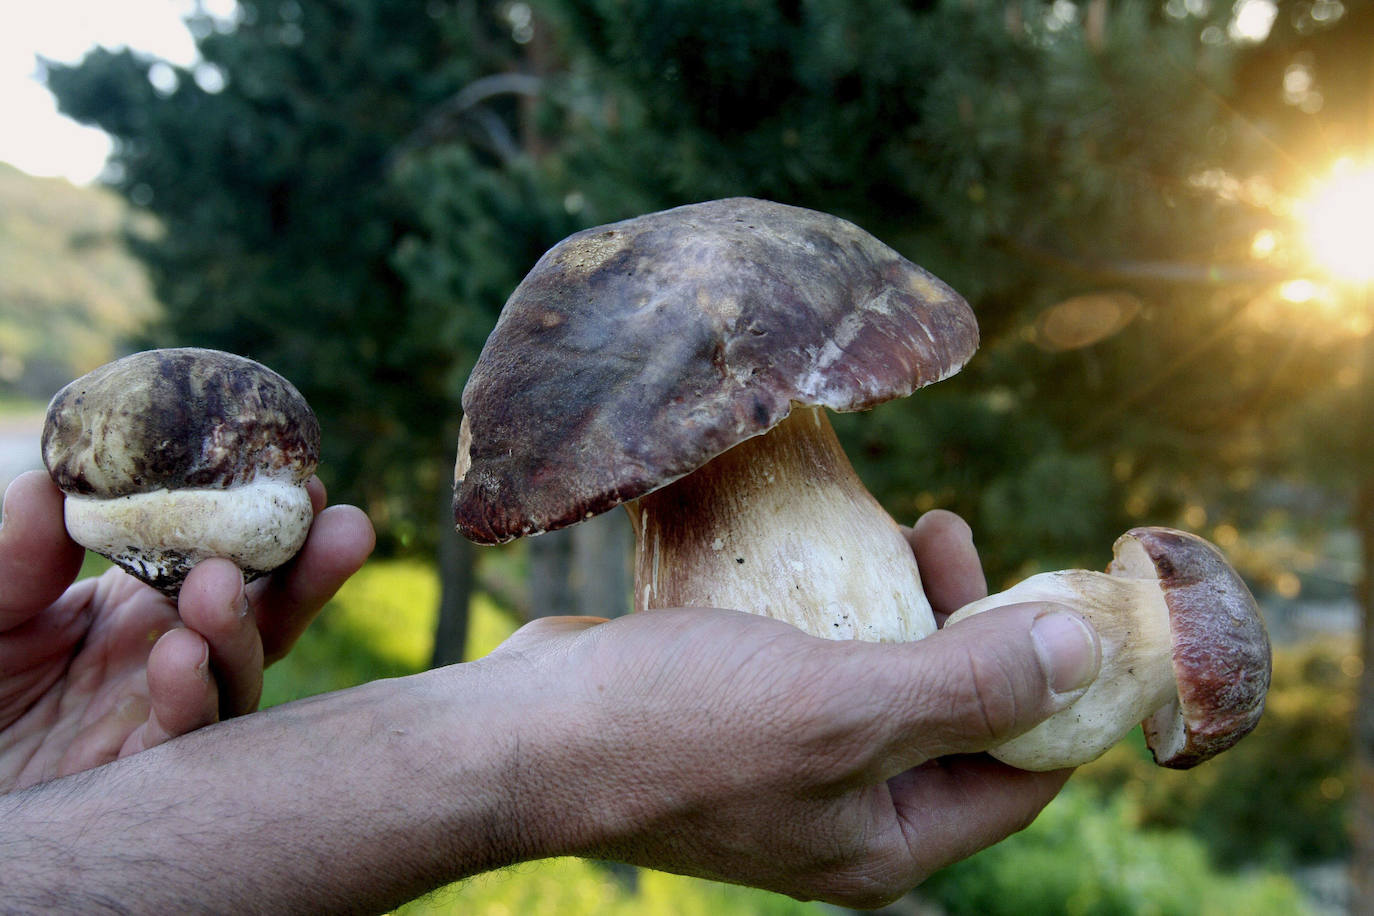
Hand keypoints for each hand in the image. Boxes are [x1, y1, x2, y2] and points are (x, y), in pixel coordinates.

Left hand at [0, 470, 373, 791]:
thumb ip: (21, 558)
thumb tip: (50, 482)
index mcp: (140, 604)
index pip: (226, 558)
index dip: (268, 521)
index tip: (303, 478)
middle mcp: (171, 656)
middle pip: (267, 615)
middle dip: (311, 572)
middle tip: (344, 528)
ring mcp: (162, 717)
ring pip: (240, 676)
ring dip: (244, 629)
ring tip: (218, 588)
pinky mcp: (143, 778)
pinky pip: (187, 739)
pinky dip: (193, 696)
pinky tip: (179, 656)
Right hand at [486, 510, 1100, 907]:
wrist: (526, 734)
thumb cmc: (677, 729)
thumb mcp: (839, 710)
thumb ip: (968, 688)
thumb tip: (1085, 652)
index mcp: (888, 841)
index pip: (1021, 772)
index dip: (1054, 685)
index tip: (1048, 590)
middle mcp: (848, 814)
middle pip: (958, 717)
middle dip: (972, 624)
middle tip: (947, 532)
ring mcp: (793, 766)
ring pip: (889, 680)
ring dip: (909, 605)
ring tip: (903, 527)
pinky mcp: (746, 718)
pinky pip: (826, 660)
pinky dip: (844, 607)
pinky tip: (832, 552)